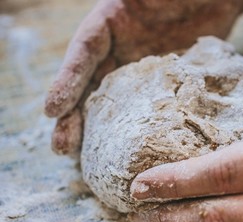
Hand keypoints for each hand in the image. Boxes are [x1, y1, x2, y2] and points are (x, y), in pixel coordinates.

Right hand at [44, 0, 242, 154]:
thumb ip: (137, 1)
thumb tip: (119, 5)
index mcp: (112, 24)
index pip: (84, 52)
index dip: (67, 81)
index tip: (53, 110)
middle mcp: (121, 49)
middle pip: (92, 84)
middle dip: (75, 116)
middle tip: (62, 147)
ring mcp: (142, 69)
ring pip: (114, 102)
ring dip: (100, 130)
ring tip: (85, 160)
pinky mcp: (164, 83)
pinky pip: (146, 107)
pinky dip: (135, 128)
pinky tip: (129, 150)